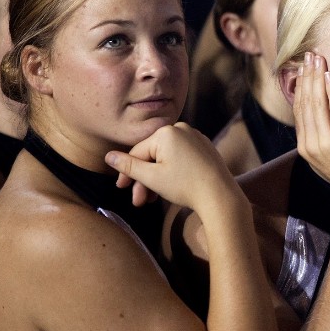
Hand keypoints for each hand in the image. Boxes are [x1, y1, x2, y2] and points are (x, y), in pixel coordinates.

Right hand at [105, 122, 238, 213]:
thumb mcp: (152, 178)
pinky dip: (172, 172)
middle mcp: (182, 129)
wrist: (221, 196)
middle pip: (153, 156)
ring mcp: (196, 138)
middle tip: (138, 201)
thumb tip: (109, 156)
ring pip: (167, 158)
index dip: (127, 172)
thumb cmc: (186, 186)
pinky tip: (167, 190)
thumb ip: (128, 166)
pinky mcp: (205, 148)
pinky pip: (181, 158)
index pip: (138, 152)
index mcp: (167, 132)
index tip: (121, 188)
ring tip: (152, 200)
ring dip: (156, 179)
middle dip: (144, 180)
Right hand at [294, 51, 329, 193]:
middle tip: (308, 55)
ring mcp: (325, 142)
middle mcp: (310, 144)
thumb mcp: (329, 157)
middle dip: (306, 76)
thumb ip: (322, 139)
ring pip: (316, 103)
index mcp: (305, 147)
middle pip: (305, 102)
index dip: (301, 87)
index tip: (303, 69)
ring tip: (317, 58)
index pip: (299, 110)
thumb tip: (318, 122)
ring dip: (316, 77)